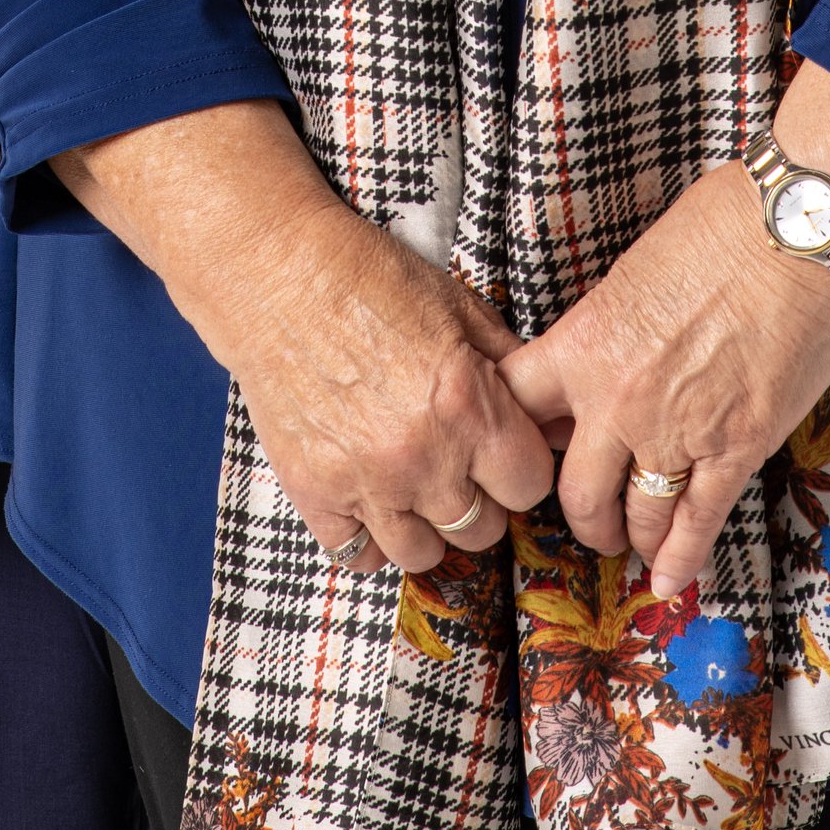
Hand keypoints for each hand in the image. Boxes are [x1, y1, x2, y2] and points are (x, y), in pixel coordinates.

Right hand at [56, 102, 554, 574]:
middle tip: (457, 461)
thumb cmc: (371, 279)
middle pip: (483, 529)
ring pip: (424, 554)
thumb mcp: (460, 308)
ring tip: (416, 483)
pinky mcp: (313, 492)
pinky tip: (370, 495)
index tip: (504, 451)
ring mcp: (363, 481)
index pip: (529, 487)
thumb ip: (511, 369)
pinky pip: (356, 555)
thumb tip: (551, 415)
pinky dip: (367, 534)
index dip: (521, 466)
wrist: (278, 275)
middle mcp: (420, 456)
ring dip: (426, 524)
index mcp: (467, 406)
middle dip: (479, 497)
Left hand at [502, 64, 829, 592]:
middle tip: (590, 518)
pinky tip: (672, 582)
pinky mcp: (737, 450)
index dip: (518, 434)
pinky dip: (683, 559)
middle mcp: (617, 399)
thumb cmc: (726, 225)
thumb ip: (611, 324)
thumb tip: (606, 350)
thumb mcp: (636, 268)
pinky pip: (698, 522)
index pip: (518, 406)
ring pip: (635, 516)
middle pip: (572, 488)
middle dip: (580, 514)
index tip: (527, 448)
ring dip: (632, 537)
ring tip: (636, 544)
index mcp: (584, 342)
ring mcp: (676, 433)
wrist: (800, 232)